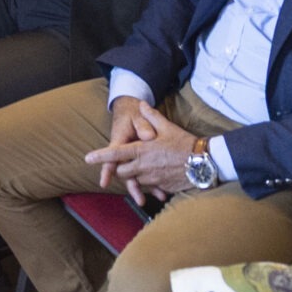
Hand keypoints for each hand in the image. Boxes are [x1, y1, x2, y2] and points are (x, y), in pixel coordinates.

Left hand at [84, 99, 198, 206]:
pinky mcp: (161, 187)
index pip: (116, 154)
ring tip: (142, 167)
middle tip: (123, 162)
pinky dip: (147, 182)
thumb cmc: (185, 144)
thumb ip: (151, 116)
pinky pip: (148, 186)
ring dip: (134, 176)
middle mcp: (144, 167)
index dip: (100, 156)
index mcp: (142, 151)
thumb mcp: (168, 127)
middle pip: (122, 172)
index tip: (87, 159)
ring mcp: (152, 179)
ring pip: (134, 180)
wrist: (204, 163)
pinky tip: (155, 175)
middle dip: (120, 168)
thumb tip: (141, 104)